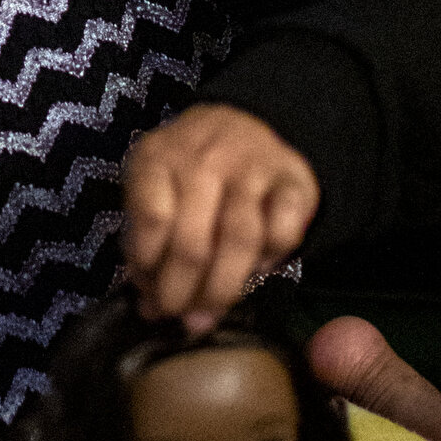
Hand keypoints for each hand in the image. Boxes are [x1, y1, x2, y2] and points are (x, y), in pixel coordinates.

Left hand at [121, 104, 316, 332]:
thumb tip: (151, 308)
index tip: (149, 294)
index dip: (148, 267)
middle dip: (183, 292)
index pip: (151, 218)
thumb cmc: (188, 172)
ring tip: (208, 313)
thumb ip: (149, 245)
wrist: (242, 123)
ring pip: (239, 240)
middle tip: (181, 318)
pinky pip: (284, 230)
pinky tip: (256, 270)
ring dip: (223, 288)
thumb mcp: (155, 190)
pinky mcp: (292, 179)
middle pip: (193, 240)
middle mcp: (204, 157)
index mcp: (158, 157)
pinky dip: (270, 259)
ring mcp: (251, 165)